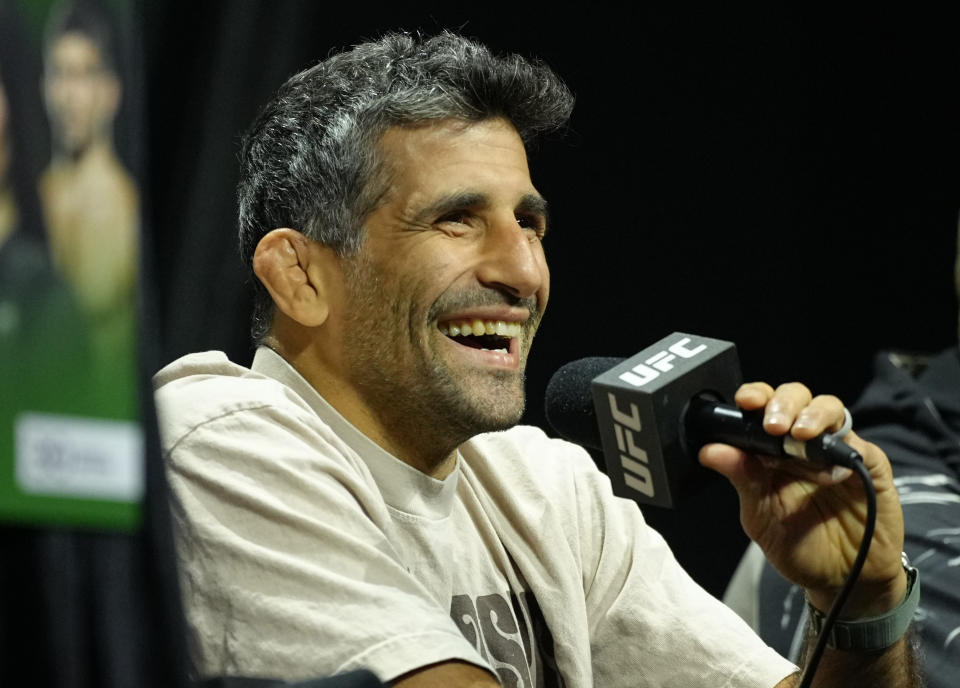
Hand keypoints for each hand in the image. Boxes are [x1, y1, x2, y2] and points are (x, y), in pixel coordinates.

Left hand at [699, 382, 906, 616]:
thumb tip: (709, 451)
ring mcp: (837, 450)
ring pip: (829, 408)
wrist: (844, 580)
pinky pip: (858, 444)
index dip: (754, 397)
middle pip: (795, 398)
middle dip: (782, 402)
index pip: (761, 408)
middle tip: (772, 424)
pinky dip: (843, 446)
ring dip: (813, 414)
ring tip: (799, 434)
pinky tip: (830, 466)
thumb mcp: (761, 516)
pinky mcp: (869, 464)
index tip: (744, 402)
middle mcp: (803, 443)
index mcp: (771, 449)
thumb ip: (741, 480)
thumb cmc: (798, 546)